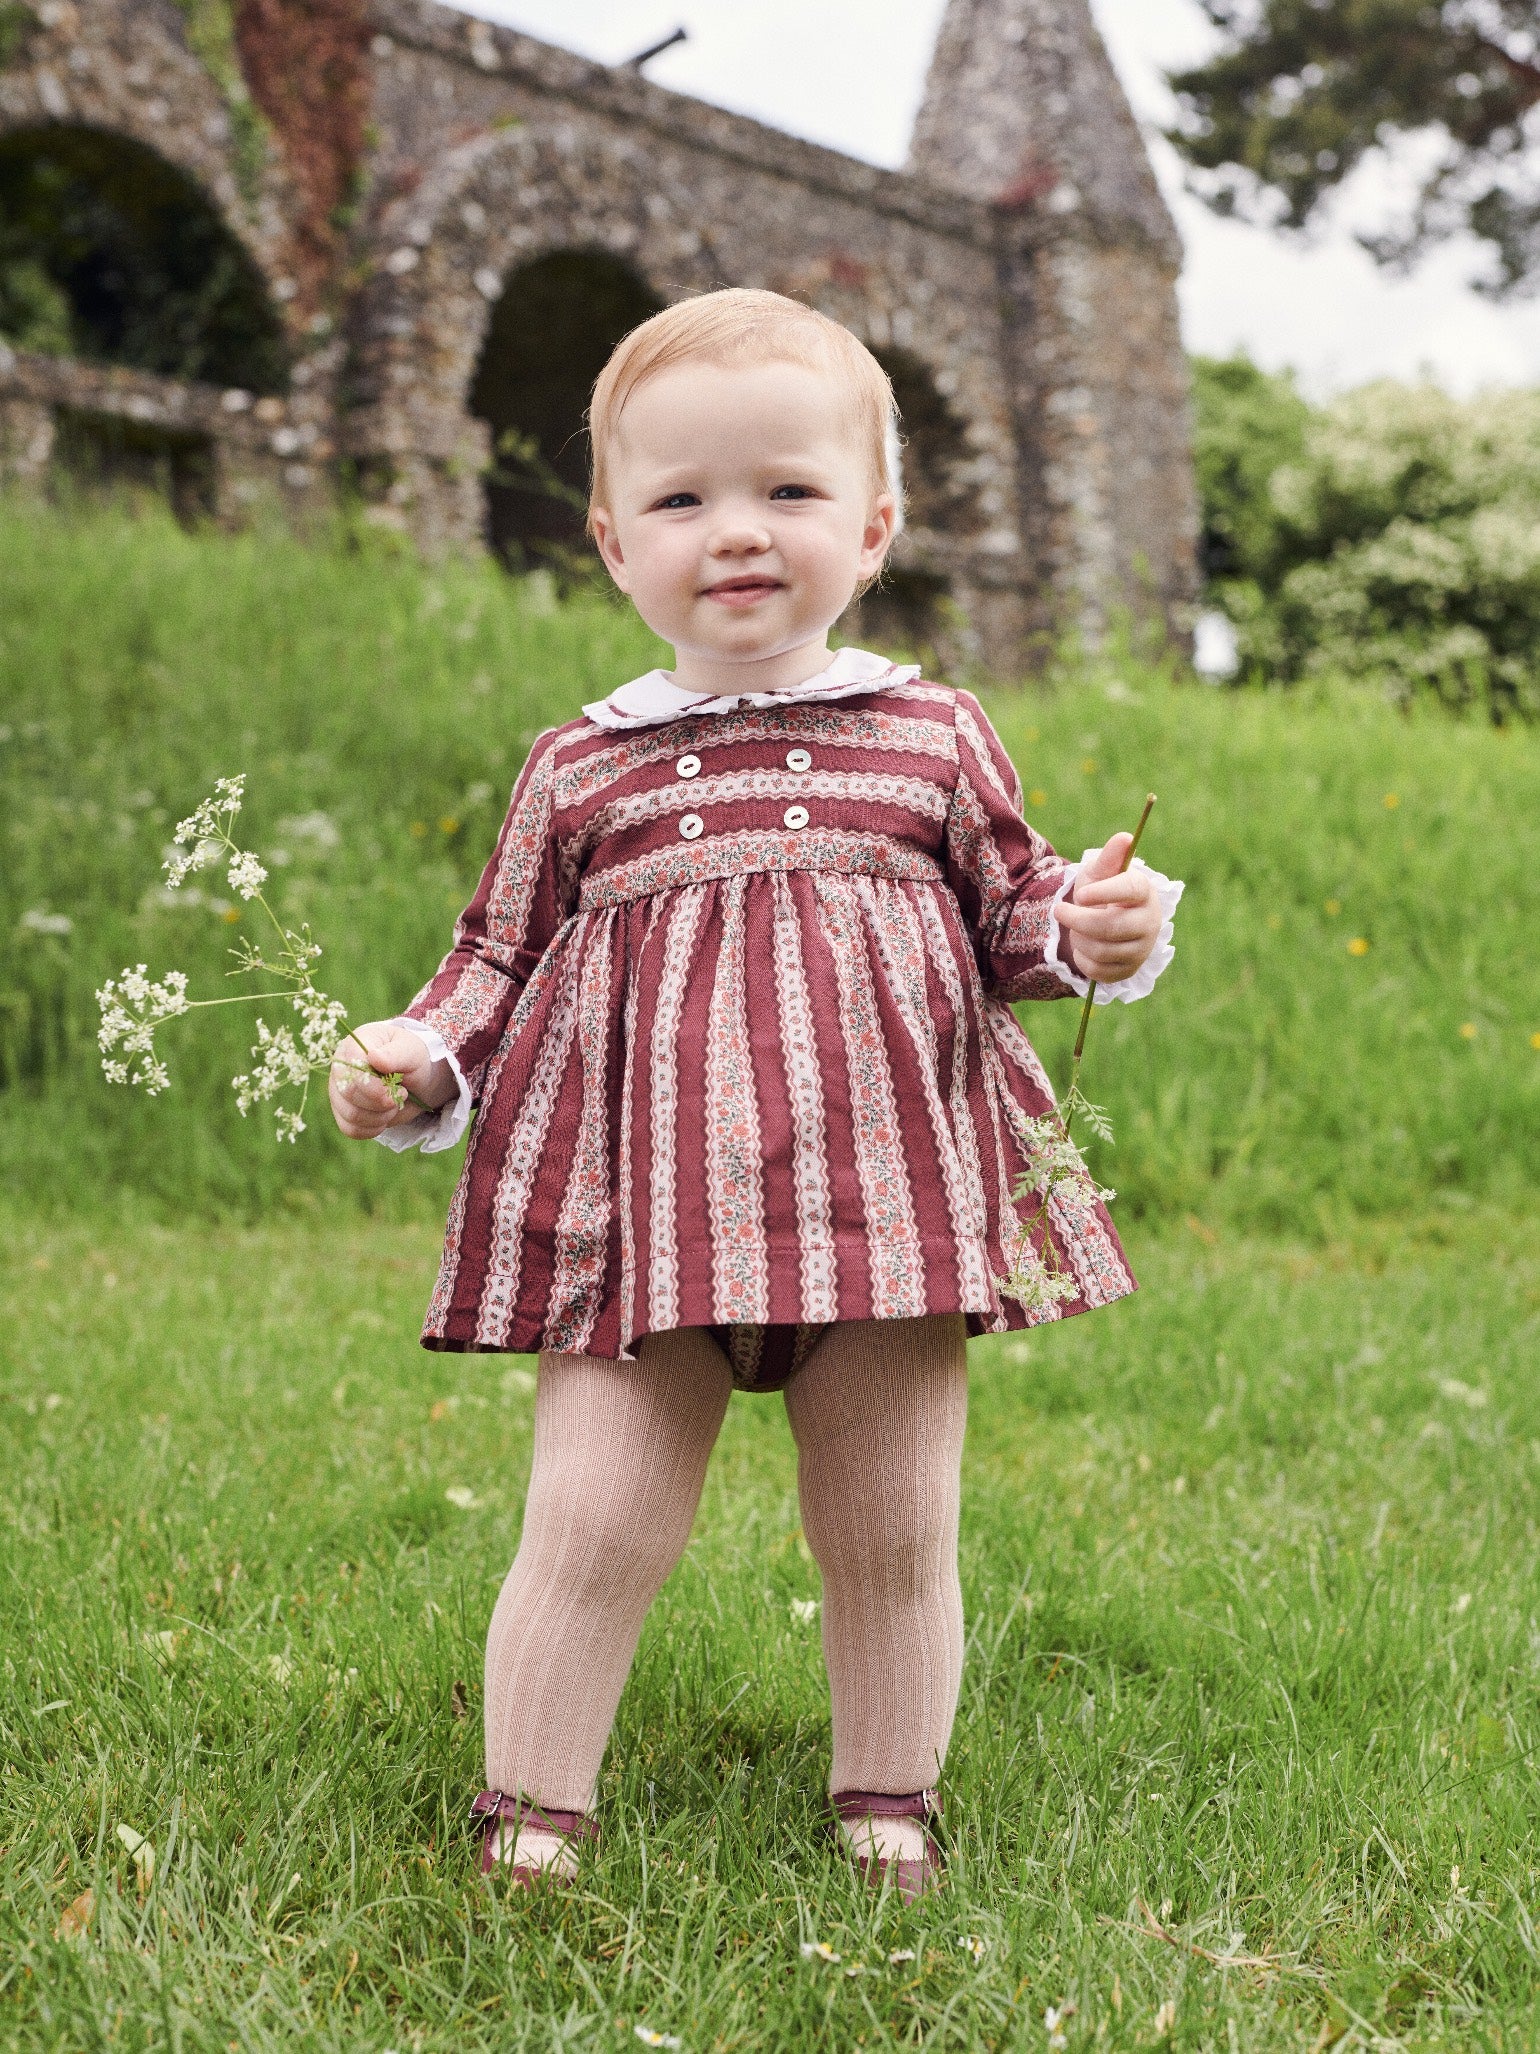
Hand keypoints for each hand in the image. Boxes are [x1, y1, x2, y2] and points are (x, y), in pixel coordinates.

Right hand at [328, 1021, 450, 1139]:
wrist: (416, 1079)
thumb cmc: (412, 1059)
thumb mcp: (411, 1051)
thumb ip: (394, 1054)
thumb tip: (374, 1057)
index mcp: (353, 1046)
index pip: (351, 1068)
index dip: (373, 1085)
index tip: (399, 1088)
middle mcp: (341, 1069)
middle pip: (349, 1093)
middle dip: (381, 1101)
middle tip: (402, 1094)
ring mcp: (339, 1092)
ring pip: (351, 1115)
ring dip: (380, 1116)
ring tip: (394, 1104)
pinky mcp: (343, 1113)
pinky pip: (351, 1129)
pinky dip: (373, 1128)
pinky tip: (385, 1117)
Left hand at [1053, 831, 1161, 984]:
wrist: (1104, 921)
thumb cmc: (1101, 891)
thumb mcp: (1100, 872)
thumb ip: (1110, 857)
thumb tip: (1125, 837)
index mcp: (1144, 892)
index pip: (1131, 890)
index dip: (1106, 892)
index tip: (1082, 894)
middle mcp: (1150, 922)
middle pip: (1111, 927)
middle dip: (1078, 920)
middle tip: (1058, 910)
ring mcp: (1142, 949)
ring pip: (1102, 950)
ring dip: (1078, 938)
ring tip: (1075, 927)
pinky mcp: (1129, 971)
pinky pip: (1098, 971)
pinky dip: (1082, 958)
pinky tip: (1084, 947)